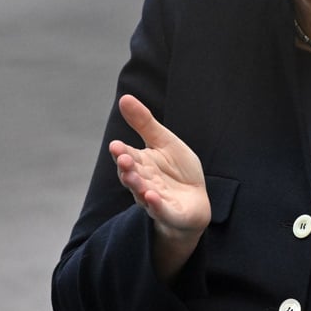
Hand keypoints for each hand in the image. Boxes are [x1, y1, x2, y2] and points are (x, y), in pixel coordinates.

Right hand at [110, 94, 210, 272]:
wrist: (194, 201)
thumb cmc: (177, 170)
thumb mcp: (164, 142)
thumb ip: (144, 123)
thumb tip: (124, 97)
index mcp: (141, 163)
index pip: (128, 157)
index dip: (122, 152)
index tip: (115, 145)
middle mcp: (144, 182)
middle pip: (132, 175)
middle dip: (127, 168)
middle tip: (123, 159)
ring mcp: (155, 199)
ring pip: (142, 193)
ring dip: (137, 185)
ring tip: (132, 177)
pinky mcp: (169, 213)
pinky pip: (160, 210)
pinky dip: (155, 205)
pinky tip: (152, 197)